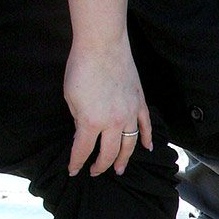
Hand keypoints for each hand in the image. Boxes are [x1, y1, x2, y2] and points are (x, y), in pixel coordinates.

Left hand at [64, 38, 151, 176]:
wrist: (102, 46)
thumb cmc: (81, 68)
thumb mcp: (71, 98)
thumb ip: (79, 118)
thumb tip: (85, 130)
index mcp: (92, 122)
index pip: (83, 150)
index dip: (76, 162)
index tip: (72, 170)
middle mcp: (113, 123)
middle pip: (109, 152)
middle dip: (101, 165)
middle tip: (96, 172)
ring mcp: (130, 114)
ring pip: (130, 144)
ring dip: (124, 159)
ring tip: (119, 169)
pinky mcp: (139, 104)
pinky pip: (146, 126)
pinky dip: (147, 138)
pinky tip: (147, 148)